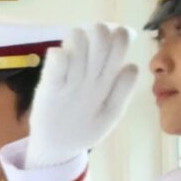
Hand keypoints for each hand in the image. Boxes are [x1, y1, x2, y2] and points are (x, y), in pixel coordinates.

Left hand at [26, 23, 140, 167]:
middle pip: (102, 44)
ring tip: (75, 39)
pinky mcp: (48, 91)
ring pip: (79, 49)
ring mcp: (69, 86)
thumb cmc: (84, 127)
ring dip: (79, 37)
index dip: (119, 33)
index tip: (112, 32)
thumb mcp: (112, 113)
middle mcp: (90, 83)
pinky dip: (59, 55)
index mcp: (108, 86)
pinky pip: (56, 66)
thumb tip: (132, 65)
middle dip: (99, 30)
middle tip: (93, 32)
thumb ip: (123, 90)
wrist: (56, 150)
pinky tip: (60, 53)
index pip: (120, 49)